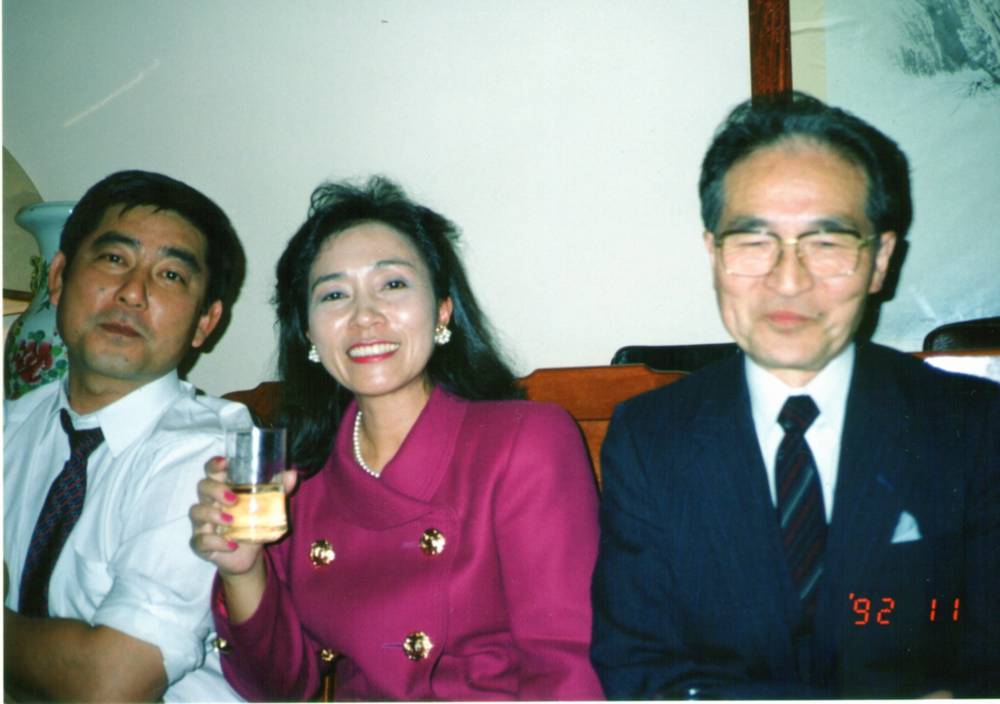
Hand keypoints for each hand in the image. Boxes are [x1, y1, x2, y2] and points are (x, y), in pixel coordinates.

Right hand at [188, 456, 296, 577]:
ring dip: (212, 514)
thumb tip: (292, 473)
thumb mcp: (268, 505)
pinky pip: (200, 541)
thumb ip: (279, 489)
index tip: (224, 463)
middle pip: (202, 487)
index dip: (214, 465)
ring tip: (231, 520)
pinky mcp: (201, 544)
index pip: (211, 471)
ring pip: (196, 512)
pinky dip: (215, 542)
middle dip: (215, 490)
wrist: (247, 554)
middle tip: (233, 498)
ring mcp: (202, 523)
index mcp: (222, 488)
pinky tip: (232, 544)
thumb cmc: (253, 521)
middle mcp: (209, 502)